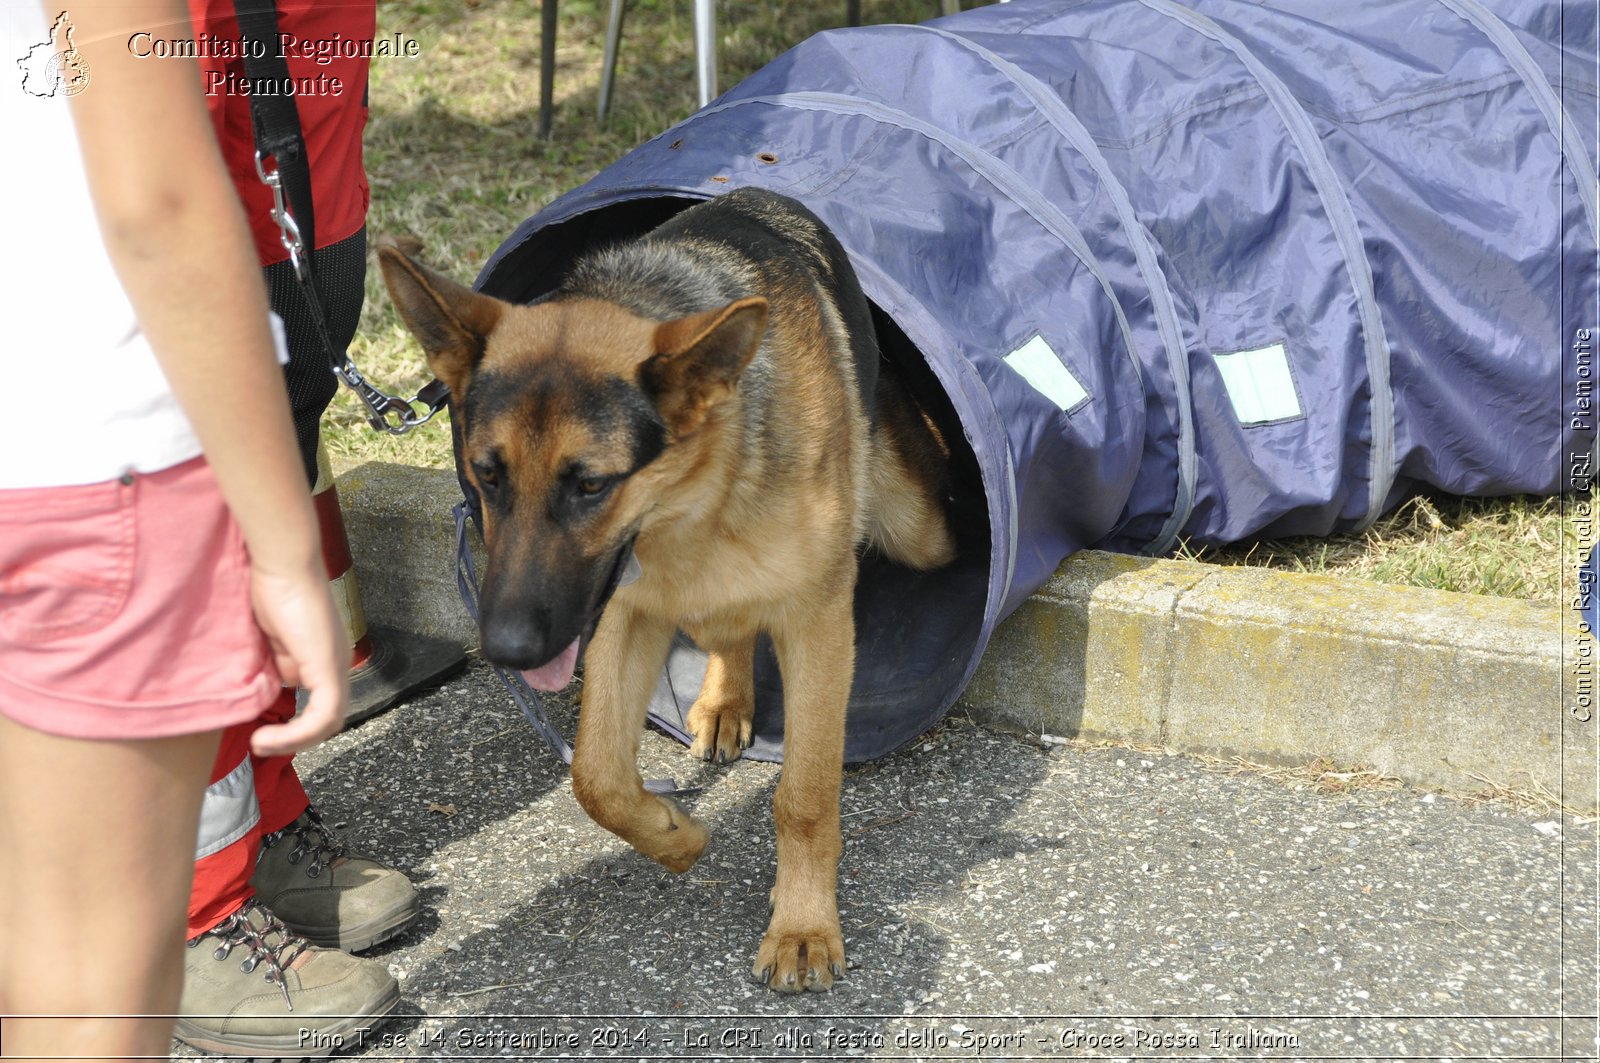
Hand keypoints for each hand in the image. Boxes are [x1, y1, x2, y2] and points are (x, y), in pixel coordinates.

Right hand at [247, 563, 348, 756]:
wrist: (281, 564)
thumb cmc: (272, 588)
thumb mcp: (269, 638)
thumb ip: (273, 663)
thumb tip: (264, 689)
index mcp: (325, 657)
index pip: (321, 705)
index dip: (294, 726)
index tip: (261, 734)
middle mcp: (338, 663)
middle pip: (327, 719)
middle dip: (294, 739)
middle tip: (261, 744)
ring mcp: (337, 665)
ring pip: (328, 722)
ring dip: (293, 742)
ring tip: (262, 744)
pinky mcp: (328, 666)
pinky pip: (323, 715)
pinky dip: (296, 734)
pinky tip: (266, 737)